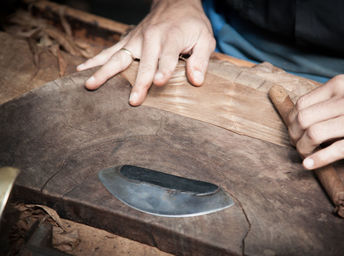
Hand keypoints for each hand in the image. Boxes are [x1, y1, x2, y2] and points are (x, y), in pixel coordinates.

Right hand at [76, 0, 214, 105]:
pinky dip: (95, 60)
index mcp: (172, 37)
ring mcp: (136, 39)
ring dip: (105, 72)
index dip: (164, 69)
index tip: (159, 83)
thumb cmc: (192, 24)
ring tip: (90, 85)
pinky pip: (109, 51)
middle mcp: (151, 37)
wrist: (175, 2)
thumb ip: (201, 59)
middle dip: (139, 82)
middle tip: (133, 101)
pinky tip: (81, 70)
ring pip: (119, 56)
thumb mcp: (205, 38)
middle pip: (143, 62)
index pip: (168, 56)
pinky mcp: (128, 40)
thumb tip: (196, 80)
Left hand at [288, 74, 343, 169]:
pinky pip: (335, 151)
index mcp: (339, 86)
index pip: (301, 103)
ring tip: (304, 152)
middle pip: (303, 119)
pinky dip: (317, 160)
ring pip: (314, 134)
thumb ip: (329, 97)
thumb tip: (302, 113)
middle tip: (297, 142)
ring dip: (303, 147)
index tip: (294, 129)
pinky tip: (308, 165)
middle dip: (294, 135)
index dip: (291, 119)